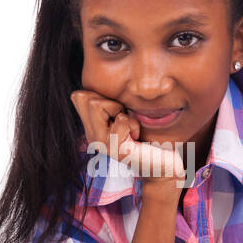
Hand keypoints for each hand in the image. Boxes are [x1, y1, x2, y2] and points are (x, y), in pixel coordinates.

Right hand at [70, 89, 185, 185]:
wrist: (163, 166)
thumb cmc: (149, 137)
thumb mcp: (126, 114)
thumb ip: (112, 103)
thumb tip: (102, 76)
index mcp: (92, 127)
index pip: (79, 96)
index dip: (102, 97)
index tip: (119, 113)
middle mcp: (92, 137)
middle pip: (83, 96)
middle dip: (109, 102)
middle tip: (124, 119)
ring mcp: (101, 145)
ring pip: (97, 104)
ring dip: (120, 112)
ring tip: (130, 129)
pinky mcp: (116, 150)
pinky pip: (121, 120)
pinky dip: (133, 124)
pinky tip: (137, 138)